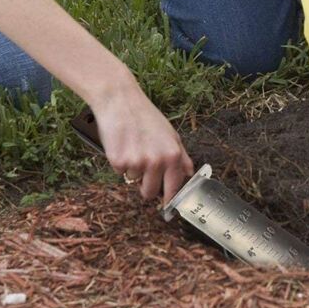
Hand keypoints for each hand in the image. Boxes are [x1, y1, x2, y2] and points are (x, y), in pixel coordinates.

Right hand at [91, 76, 193, 205]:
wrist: (120, 100)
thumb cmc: (145, 116)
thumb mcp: (170, 134)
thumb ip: (181, 156)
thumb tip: (190, 173)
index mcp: (173, 155)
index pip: (173, 188)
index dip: (169, 200)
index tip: (166, 207)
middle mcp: (157, 161)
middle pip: (149, 193)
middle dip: (145, 186)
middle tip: (142, 169)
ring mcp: (137, 162)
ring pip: (133, 181)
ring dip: (131, 170)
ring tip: (132, 147)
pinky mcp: (118, 161)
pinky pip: (119, 172)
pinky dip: (119, 162)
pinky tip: (121, 144)